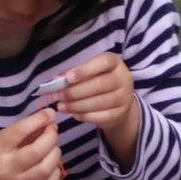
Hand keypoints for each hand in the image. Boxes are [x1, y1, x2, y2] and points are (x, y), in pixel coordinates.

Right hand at [0, 108, 60, 179]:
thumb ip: (21, 132)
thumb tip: (48, 118)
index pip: (18, 132)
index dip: (37, 120)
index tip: (50, 113)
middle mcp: (7, 169)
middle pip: (36, 151)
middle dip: (50, 137)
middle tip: (52, 129)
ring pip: (45, 168)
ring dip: (55, 153)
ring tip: (53, 146)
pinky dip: (56, 170)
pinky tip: (51, 164)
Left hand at [60, 54, 139, 169]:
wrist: (118, 100)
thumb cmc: (98, 81)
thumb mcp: (88, 72)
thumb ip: (72, 74)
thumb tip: (56, 79)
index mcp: (115, 63)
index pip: (103, 62)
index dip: (85, 69)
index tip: (68, 78)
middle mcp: (123, 78)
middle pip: (99, 85)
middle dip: (76, 91)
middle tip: (60, 96)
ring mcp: (124, 97)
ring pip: (99, 102)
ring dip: (77, 105)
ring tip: (61, 106)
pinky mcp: (120, 113)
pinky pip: (102, 116)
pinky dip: (85, 116)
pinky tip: (74, 114)